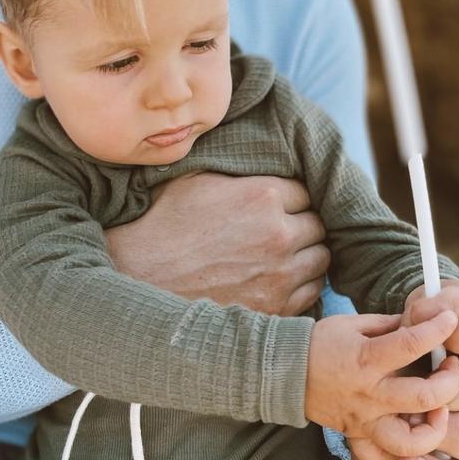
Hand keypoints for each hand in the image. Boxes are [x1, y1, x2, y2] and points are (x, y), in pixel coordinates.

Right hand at [105, 173, 329, 315]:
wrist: (138, 281)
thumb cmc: (161, 227)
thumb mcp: (193, 180)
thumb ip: (233, 167)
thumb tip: (251, 152)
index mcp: (263, 195)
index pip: (304, 190)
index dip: (288, 197)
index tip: (275, 204)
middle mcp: (280, 234)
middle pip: (318, 223)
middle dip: (301, 224)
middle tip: (278, 229)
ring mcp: (281, 274)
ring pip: (320, 257)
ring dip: (306, 254)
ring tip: (282, 255)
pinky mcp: (277, 307)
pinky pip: (311, 291)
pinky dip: (300, 284)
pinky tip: (277, 279)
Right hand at [306, 310, 458, 456]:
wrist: (285, 371)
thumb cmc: (322, 343)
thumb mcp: (354, 323)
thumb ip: (390, 325)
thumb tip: (423, 323)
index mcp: (366, 358)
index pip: (411, 343)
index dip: (437, 329)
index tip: (449, 319)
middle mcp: (369, 393)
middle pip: (425, 397)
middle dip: (451, 381)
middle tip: (453, 366)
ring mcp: (364, 420)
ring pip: (411, 441)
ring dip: (435, 427)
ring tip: (440, 409)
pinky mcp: (358, 437)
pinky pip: (385, 457)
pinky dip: (404, 451)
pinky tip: (413, 430)